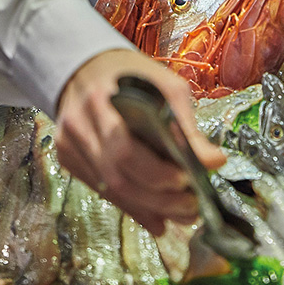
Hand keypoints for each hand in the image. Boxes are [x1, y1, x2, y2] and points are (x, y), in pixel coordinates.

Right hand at [54, 48, 225, 234]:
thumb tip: (215, 162)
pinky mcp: (69, 158)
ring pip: (110, 190)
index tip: (189, 179)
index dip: (158, 172)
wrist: (86, 67)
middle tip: (191, 207)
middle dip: (159, 198)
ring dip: (149, 208)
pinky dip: (133, 207)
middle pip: (118, 176)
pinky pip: (102, 190)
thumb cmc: (132, 76)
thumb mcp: (165, 88)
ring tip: (181, 215)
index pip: (126, 148)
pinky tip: (157, 217)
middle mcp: (79, 124)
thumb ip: (186, 126)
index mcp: (102, 99)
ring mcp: (69, 144)